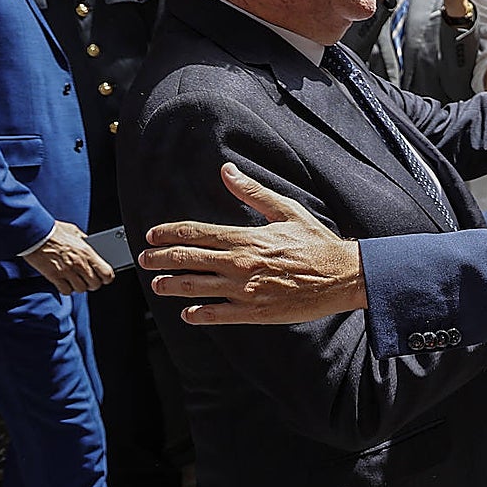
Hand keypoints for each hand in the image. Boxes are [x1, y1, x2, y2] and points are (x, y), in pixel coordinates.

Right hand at [24, 220, 114, 294]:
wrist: (34, 234)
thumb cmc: (53, 231)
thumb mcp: (74, 231)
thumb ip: (85, 241)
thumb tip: (91, 245)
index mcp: (87, 252)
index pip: (106, 273)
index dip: (107, 277)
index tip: (104, 277)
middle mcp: (79, 264)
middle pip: (95, 284)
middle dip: (93, 283)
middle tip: (88, 279)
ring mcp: (67, 272)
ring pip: (81, 289)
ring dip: (79, 286)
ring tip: (76, 280)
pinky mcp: (54, 277)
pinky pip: (66, 291)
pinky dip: (66, 289)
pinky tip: (65, 283)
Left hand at [138, 163, 365, 324]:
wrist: (342, 276)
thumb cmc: (316, 243)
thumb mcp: (286, 210)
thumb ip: (252, 193)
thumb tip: (227, 171)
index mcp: (245, 238)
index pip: (196, 233)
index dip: (169, 233)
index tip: (152, 234)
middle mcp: (239, 264)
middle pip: (187, 260)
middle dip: (160, 258)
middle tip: (144, 259)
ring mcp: (244, 290)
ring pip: (195, 288)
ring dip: (171, 286)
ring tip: (157, 284)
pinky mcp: (254, 312)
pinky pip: (217, 315)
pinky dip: (197, 314)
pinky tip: (187, 313)